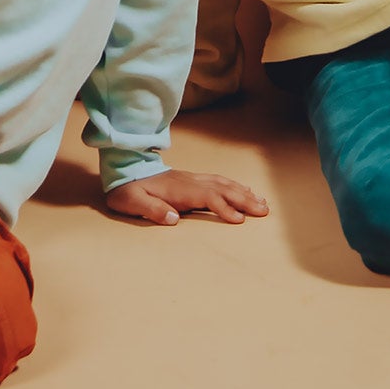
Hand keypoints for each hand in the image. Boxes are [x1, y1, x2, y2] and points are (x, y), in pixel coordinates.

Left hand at [105, 169, 269, 225]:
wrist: (124, 169)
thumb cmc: (128, 190)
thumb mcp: (132, 202)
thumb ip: (152, 210)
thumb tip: (173, 218)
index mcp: (179, 190)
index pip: (208, 197)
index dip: (224, 208)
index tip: (239, 220)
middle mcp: (190, 182)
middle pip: (223, 189)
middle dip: (245, 200)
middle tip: (265, 211)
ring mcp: (193, 179)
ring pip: (224, 184)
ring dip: (244, 192)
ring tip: (262, 202)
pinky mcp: (193, 180)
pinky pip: (219, 181)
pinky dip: (235, 186)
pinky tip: (244, 190)